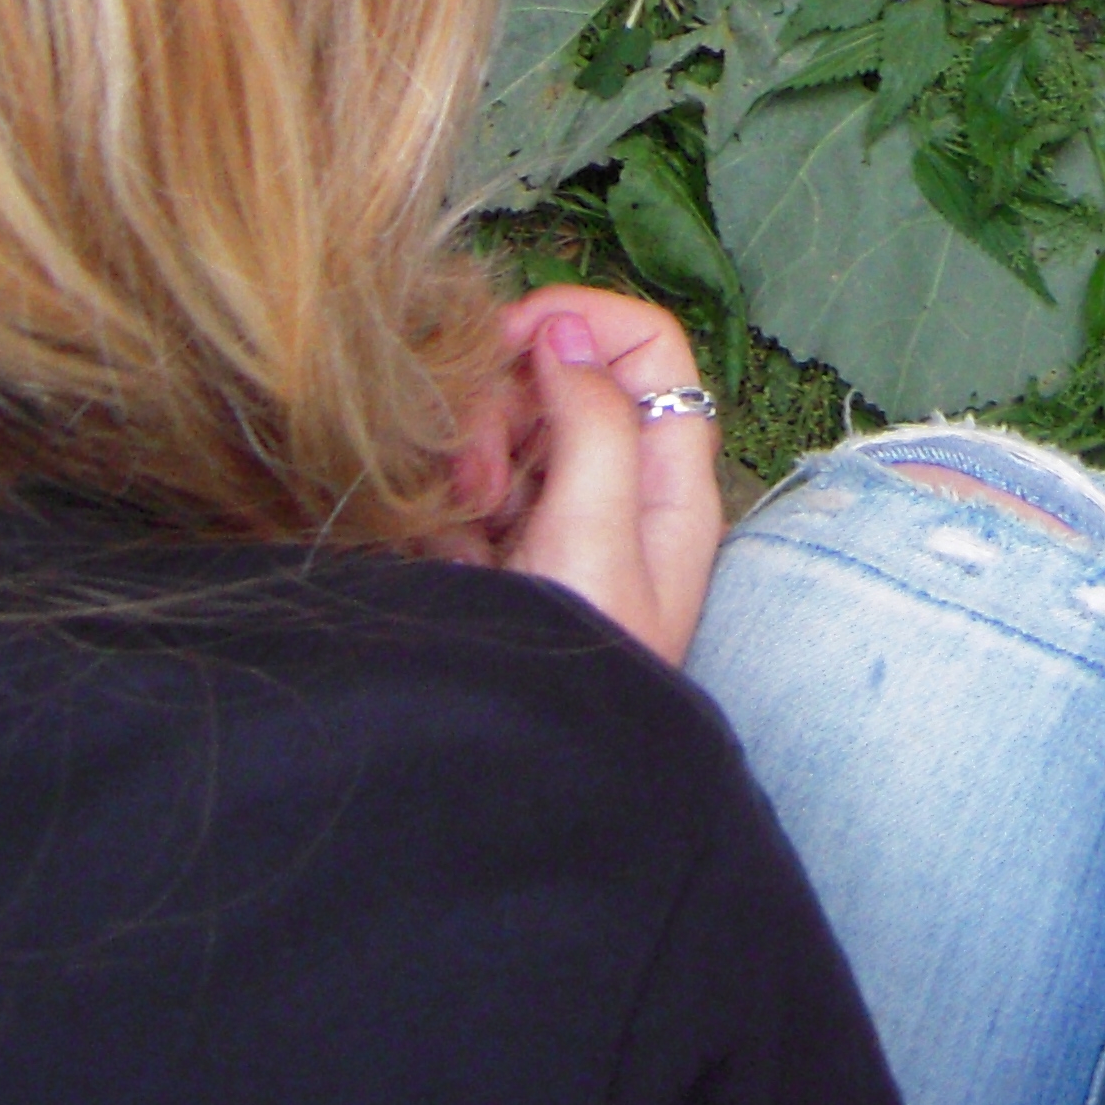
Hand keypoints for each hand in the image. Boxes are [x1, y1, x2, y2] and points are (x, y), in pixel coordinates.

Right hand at [469, 283, 724, 669]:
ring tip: (457, 517)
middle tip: (479, 471)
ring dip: (469, 451)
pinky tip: (436, 545)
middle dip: (508, 400)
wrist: (517, 780)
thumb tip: (565, 331)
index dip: (581, 323)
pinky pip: (465, 488)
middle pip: (565, 380)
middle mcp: (620, 491)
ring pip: (509, 428)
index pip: (649, 347)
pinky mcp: (497, 559)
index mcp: (669, 480)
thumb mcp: (597, 541)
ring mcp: (556, 525)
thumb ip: (592, 424)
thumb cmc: (578, 666)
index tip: (510, 343)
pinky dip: (443, 501)